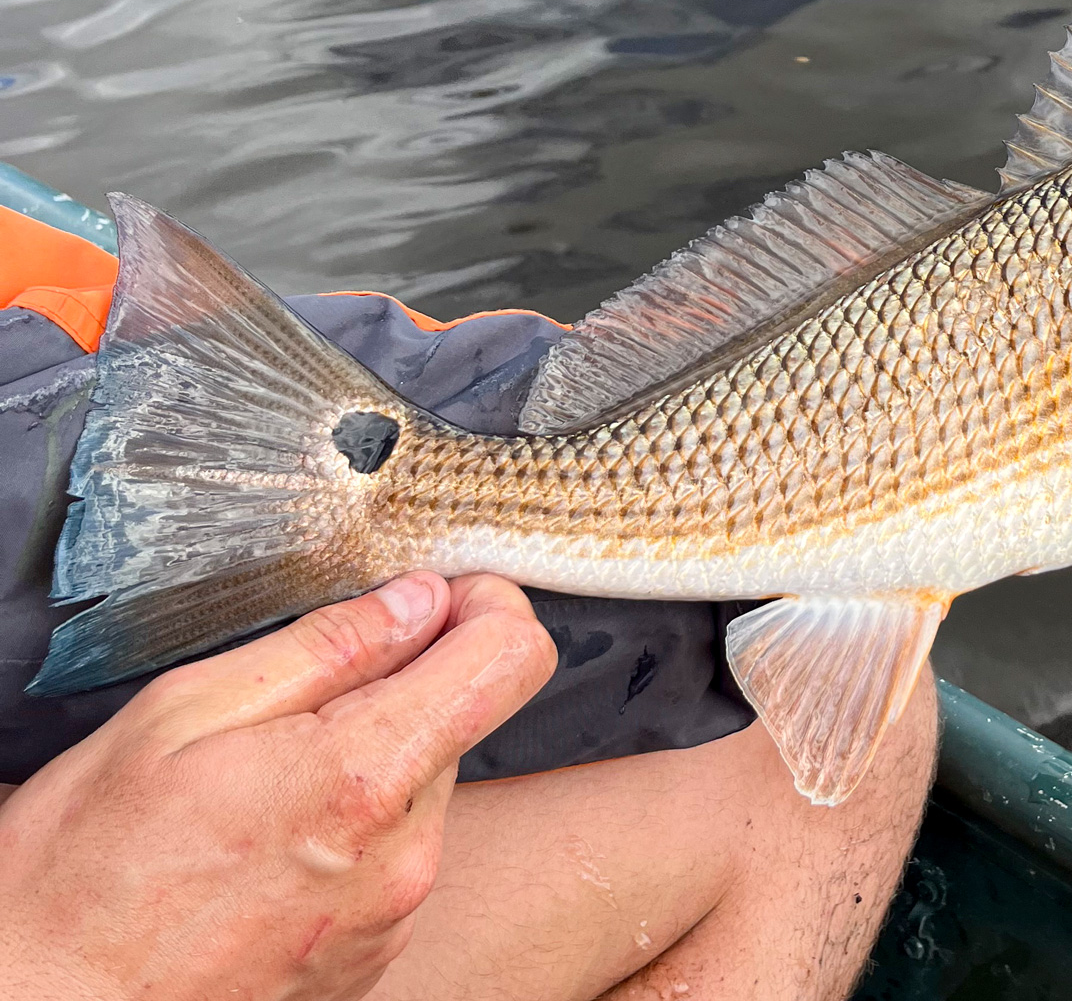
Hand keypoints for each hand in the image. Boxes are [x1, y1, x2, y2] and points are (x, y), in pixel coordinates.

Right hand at [0, 573, 554, 1000]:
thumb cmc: (79, 880)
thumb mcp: (179, 717)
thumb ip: (320, 649)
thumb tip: (416, 601)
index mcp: (363, 778)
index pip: (512, 658)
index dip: (483, 606)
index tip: (435, 597)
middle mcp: (404, 855)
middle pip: (460, 720)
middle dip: (393, 691)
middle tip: (286, 707)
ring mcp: (394, 913)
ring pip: (421, 786)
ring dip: (364, 762)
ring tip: (254, 788)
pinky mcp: (375, 953)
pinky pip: (392, 853)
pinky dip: (346, 828)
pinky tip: (261, 845)